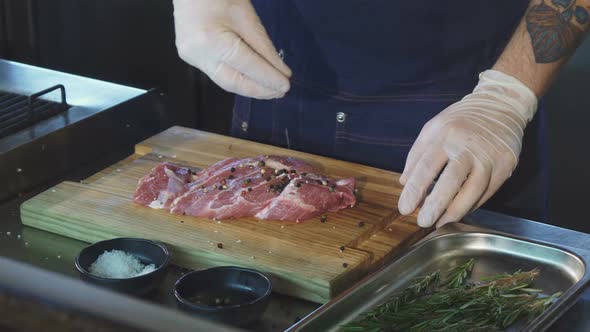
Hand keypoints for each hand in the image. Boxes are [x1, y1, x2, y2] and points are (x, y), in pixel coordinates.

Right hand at [172, 0, 290, 98]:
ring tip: (270, 89)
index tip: (286, 85)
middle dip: (259, 90)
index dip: (268, 78)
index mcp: (211, 41)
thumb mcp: (247, 17)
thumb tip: (280, 72)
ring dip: (250, 87)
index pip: (247, 66)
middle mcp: (197, 54)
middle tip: (281, 92)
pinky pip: (219, 74)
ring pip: (226, 81)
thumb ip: (263, 47)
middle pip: (234, 82)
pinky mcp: (192, 58)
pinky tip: (253, 80)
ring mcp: (191, 57)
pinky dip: (238, 78)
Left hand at [398, 70, 537, 227]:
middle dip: (435, 205)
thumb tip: (404, 183)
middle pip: (451, 181)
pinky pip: (487, 192)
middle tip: (422, 222)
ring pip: (473, 191)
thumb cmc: (460, 120)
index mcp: (445, 135)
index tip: (405, 208)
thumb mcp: (433, 128)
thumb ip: (417, 155)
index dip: (415, 190)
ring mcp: (490, 157)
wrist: (501, 105)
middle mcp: (469, 146)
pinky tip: (458, 212)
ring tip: (439, 222)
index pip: (426, 166)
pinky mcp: (506, 165)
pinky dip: (472, 205)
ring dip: (455, 211)